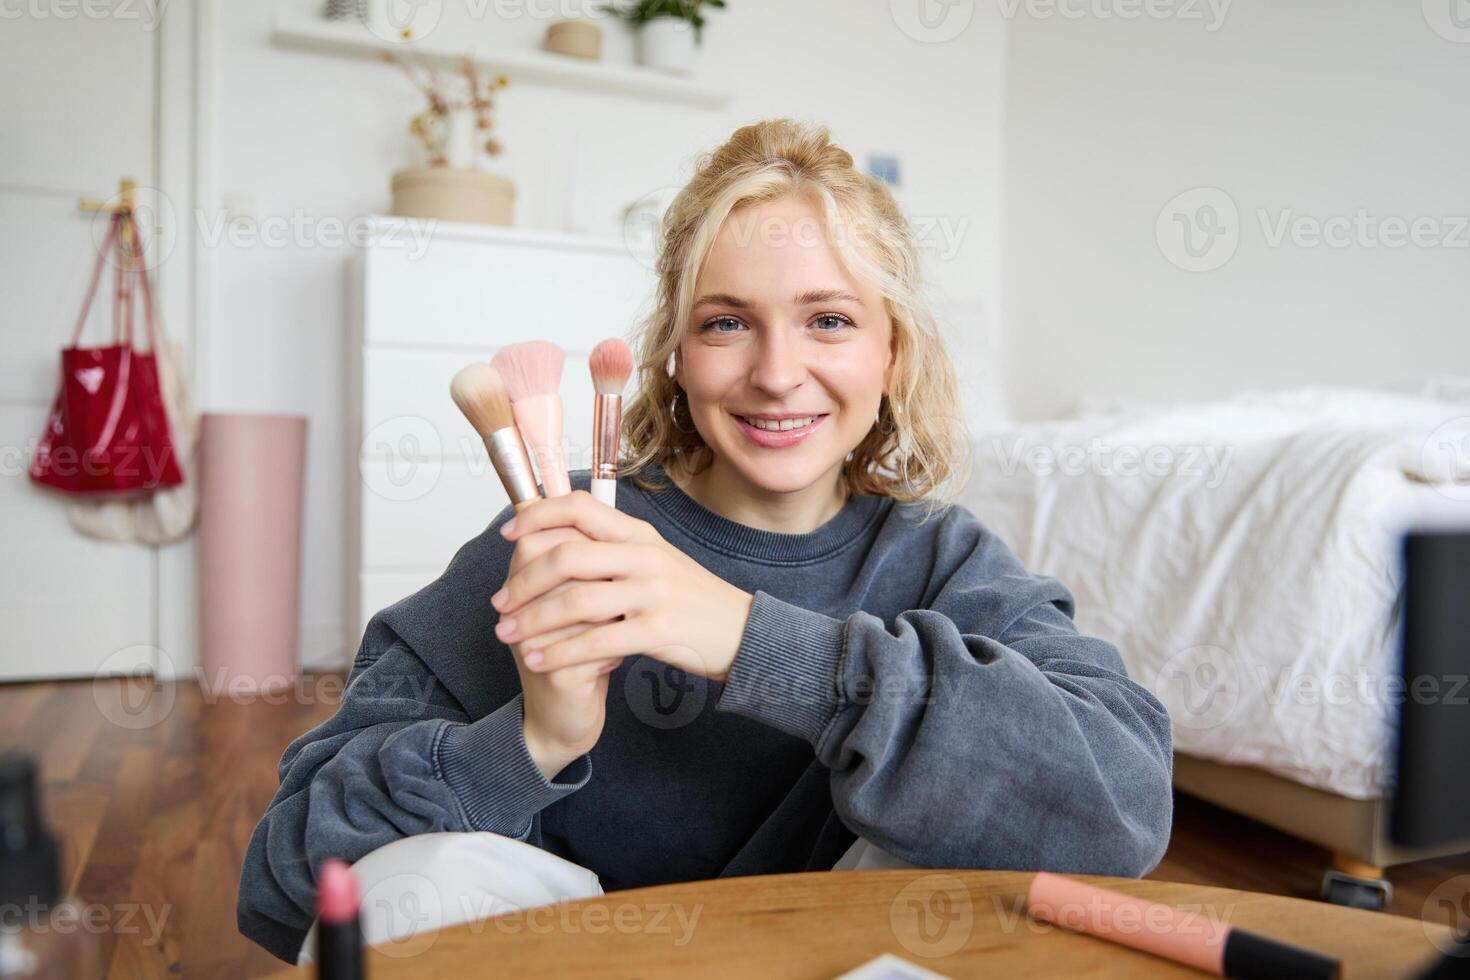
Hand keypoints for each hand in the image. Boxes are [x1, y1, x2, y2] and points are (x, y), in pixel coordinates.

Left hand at [492, 491, 754, 682]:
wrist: (741, 633)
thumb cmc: (691, 600)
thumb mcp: (656, 562)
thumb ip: (613, 550)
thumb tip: (559, 540)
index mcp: (640, 535)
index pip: (581, 507)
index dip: (538, 515)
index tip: (508, 532)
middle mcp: (645, 556)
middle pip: (568, 556)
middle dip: (524, 580)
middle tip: (499, 602)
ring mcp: (654, 592)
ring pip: (576, 600)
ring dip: (533, 619)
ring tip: (507, 634)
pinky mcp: (658, 630)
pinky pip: (597, 640)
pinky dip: (560, 652)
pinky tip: (537, 661)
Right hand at [503, 524, 617, 778]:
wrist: (563, 717)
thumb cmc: (575, 655)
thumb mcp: (577, 604)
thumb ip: (582, 563)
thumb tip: (601, 514)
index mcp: (522, 585)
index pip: (539, 536)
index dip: (575, 540)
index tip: (605, 562)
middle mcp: (518, 610)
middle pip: (560, 565)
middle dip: (601, 580)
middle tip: (621, 596)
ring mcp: (531, 642)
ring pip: (585, 603)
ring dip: (612, 617)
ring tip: (620, 628)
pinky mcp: (555, 673)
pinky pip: (597, 644)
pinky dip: (616, 649)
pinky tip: (617, 657)